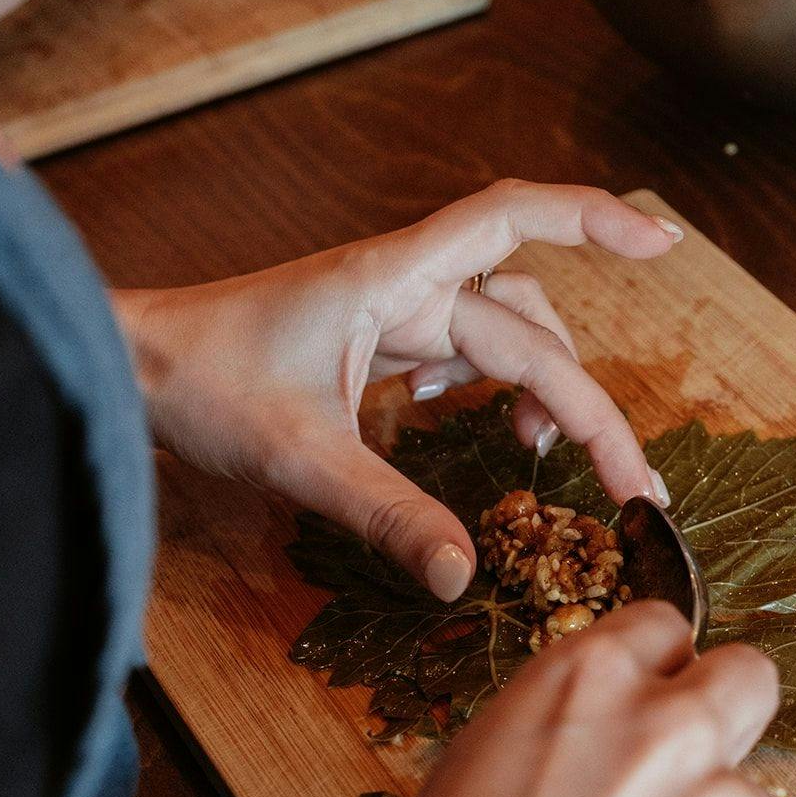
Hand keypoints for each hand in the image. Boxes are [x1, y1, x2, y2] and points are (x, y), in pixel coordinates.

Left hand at [114, 180, 682, 600]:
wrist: (132, 368)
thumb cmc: (200, 383)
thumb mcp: (299, 458)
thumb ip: (386, 515)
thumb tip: (463, 577)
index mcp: (392, 280)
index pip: (512, 220)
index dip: (594, 219)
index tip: (663, 241)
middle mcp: (404, 285)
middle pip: (529, 330)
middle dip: (587, 406)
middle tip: (630, 489)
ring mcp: (393, 312)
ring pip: (504, 336)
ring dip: (540, 390)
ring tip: (541, 453)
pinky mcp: (378, 340)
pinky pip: (461, 351)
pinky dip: (486, 386)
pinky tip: (466, 421)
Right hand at [238, 603, 792, 796]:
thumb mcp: (484, 762)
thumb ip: (570, 730)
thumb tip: (608, 740)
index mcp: (590, 677)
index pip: (664, 627)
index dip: (656, 673)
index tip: (649, 705)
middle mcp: (673, 727)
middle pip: (747, 679)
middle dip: (722, 716)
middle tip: (681, 779)